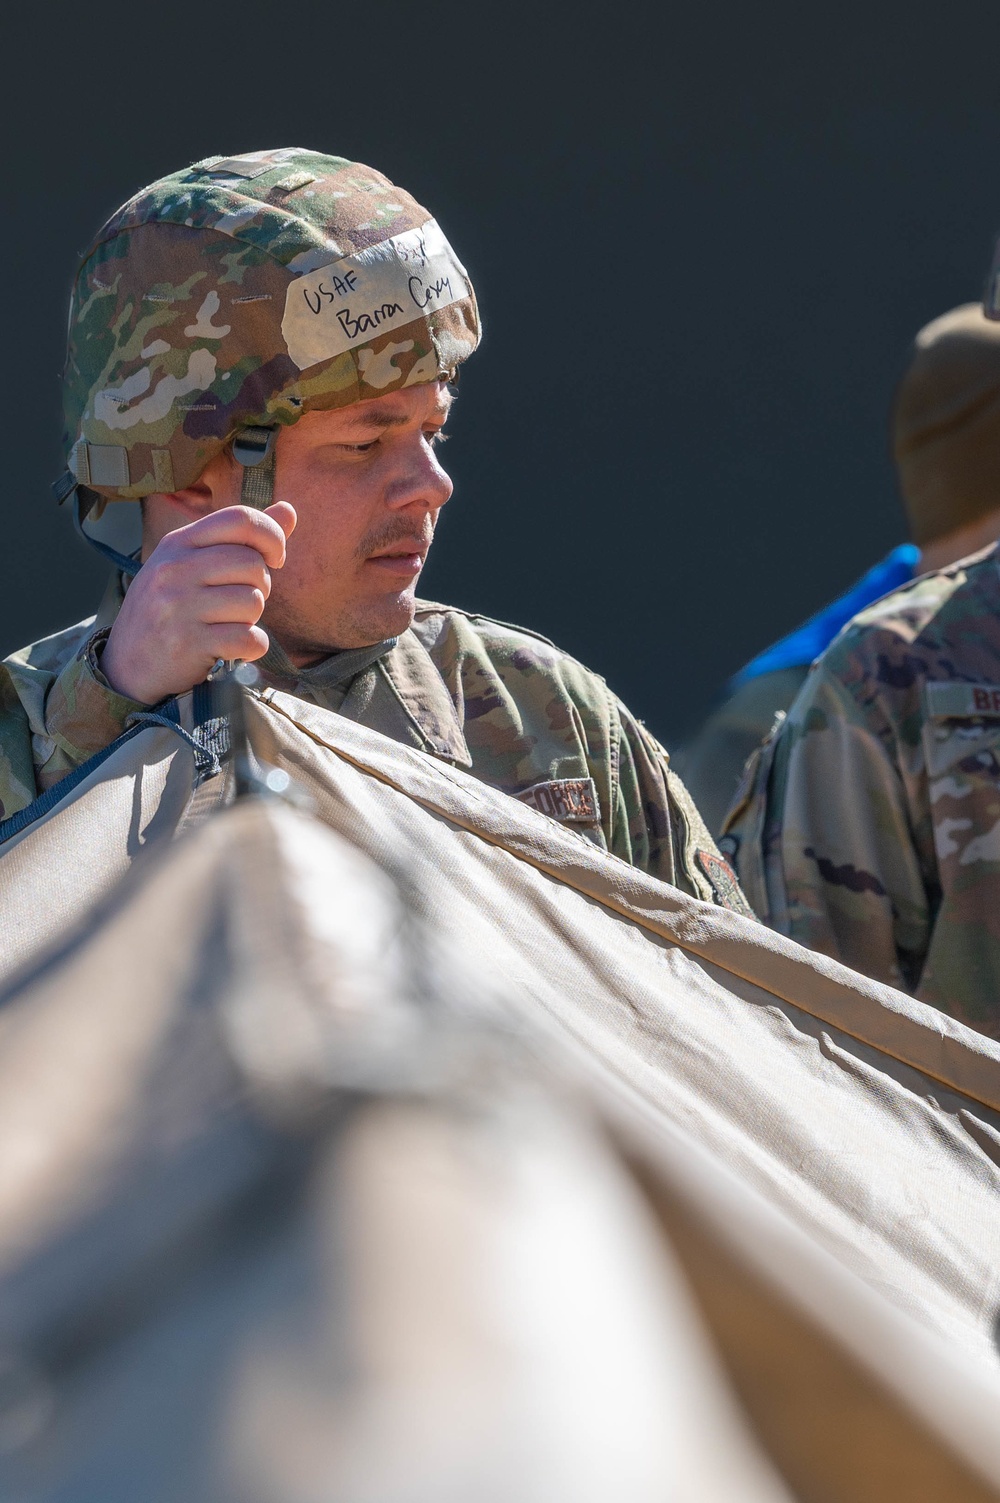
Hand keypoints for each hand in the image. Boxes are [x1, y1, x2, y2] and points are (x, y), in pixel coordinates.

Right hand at [100, 503, 296, 703]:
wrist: (126, 664)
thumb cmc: (168, 610)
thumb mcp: (192, 565)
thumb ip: (241, 539)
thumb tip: (288, 510)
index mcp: (179, 543)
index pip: (240, 518)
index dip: (271, 536)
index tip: (274, 559)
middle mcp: (175, 569)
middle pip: (253, 564)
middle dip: (261, 586)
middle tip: (241, 602)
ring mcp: (179, 605)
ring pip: (254, 602)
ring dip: (251, 619)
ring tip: (226, 624)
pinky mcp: (189, 643)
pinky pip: (249, 638)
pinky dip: (251, 647)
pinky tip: (232, 648)